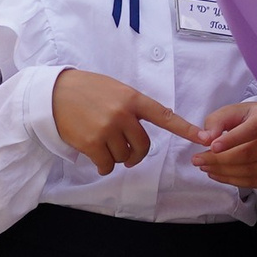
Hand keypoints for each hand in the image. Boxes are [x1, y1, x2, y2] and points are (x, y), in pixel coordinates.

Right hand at [49, 68, 211, 174]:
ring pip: (125, 156)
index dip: (186, 129)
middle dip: (136, 153)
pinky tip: (97, 159)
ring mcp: (107, 128)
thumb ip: (131, 106)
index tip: (205, 139)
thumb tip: (143, 129)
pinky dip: (104, 166)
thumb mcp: (112, 89)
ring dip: (117, 157)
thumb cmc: (84, 90)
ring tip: (103, 146)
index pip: (164, 115)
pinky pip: (108, 165)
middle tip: (128, 153)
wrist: (51, 93)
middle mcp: (122, 113)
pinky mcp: (91, 143)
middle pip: (143, 146)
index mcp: (131, 98)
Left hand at [191, 100, 256, 190]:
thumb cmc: (253, 119)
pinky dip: (235, 181)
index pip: (250, 131)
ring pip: (251, 171)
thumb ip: (217, 121)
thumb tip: (205, 138)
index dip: (230, 140)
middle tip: (197, 160)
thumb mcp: (235, 111)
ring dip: (224, 172)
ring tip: (205, 167)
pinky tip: (220, 175)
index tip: (210, 147)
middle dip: (218, 160)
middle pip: (248, 154)